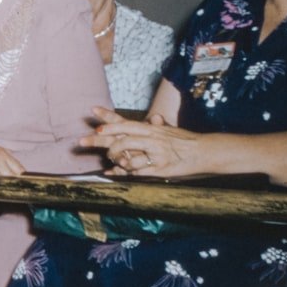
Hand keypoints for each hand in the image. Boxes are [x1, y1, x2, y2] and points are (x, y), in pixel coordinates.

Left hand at [81, 106, 199, 176]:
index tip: (93, 114)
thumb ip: (158, 127)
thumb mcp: (170, 131)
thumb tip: (156, 118)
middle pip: (120, 139)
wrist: (205, 151)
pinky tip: (111, 172)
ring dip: (114, 159)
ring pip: (127, 156)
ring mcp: (154, 154)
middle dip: (98, 141)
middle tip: (82, 141)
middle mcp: (151, 139)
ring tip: (107, 159)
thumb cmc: (186, 141)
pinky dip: (123, 172)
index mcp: (151, 129)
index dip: (109, 120)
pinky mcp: (159, 168)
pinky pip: (137, 171)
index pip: (126, 122)